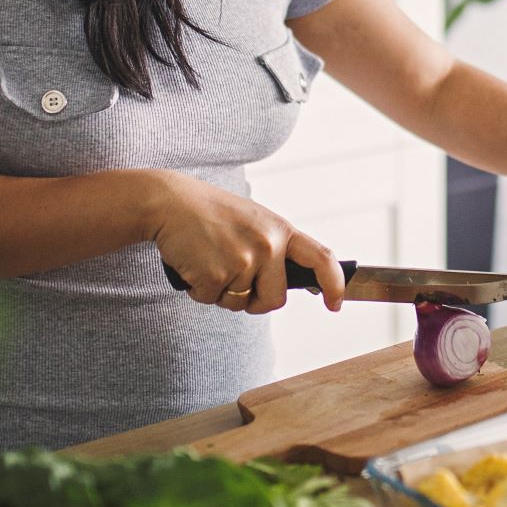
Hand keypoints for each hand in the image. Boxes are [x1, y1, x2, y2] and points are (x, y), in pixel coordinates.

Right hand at [147, 171, 345, 313]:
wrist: (170, 202)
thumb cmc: (211, 214)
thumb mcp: (254, 222)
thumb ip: (276, 248)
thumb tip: (301, 283)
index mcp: (281, 230)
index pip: (322, 259)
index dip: (334, 284)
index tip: (335, 303)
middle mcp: (268, 245)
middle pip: (275, 299)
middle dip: (255, 300)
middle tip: (233, 278)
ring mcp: (243, 260)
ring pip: (239, 303)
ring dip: (221, 292)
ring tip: (209, 259)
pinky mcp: (216, 274)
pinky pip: (212, 301)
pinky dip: (200, 290)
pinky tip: (194, 264)